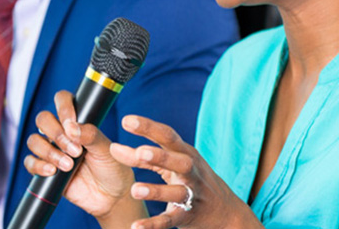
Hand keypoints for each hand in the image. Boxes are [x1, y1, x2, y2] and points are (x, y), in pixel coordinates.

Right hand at [22, 91, 143, 221]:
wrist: (111, 197)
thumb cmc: (112, 168)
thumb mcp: (106, 149)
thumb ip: (91, 135)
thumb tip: (71, 127)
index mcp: (77, 121)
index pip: (62, 100)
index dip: (63, 107)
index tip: (71, 122)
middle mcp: (61, 133)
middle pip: (43, 119)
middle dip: (56, 133)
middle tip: (75, 150)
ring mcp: (52, 150)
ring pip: (34, 140)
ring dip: (48, 151)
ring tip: (68, 165)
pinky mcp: (45, 169)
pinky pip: (30, 163)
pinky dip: (38, 166)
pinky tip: (53, 172)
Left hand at [109, 115, 262, 228]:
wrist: (224, 212)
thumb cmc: (192, 178)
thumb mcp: (174, 161)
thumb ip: (144, 154)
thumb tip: (113, 148)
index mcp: (185, 153)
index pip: (168, 136)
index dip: (148, 127)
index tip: (126, 120)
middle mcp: (191, 172)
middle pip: (178, 162)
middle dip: (160, 156)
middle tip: (139, 153)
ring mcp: (191, 195)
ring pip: (175, 193)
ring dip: (156, 191)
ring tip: (135, 189)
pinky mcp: (187, 216)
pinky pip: (169, 220)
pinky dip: (153, 224)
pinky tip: (136, 226)